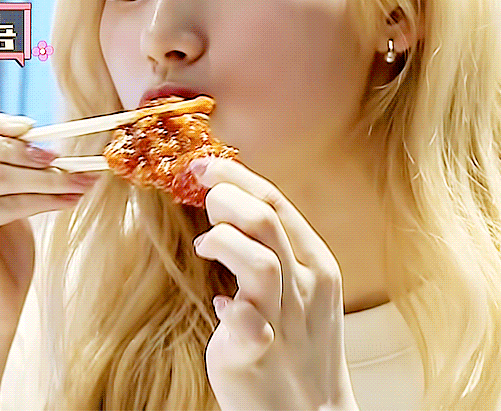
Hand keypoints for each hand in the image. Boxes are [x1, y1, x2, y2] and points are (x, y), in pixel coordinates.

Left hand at [188, 157, 358, 410]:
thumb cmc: (295, 342)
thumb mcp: (295, 285)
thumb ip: (269, 247)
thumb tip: (226, 204)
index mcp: (316, 263)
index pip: (276, 202)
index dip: (237, 177)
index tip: (204, 166)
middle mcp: (306, 286)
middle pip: (266, 219)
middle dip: (226, 197)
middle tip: (202, 199)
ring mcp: (285, 319)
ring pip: (260, 259)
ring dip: (224, 240)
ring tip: (206, 245)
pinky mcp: (259, 351)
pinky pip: (247, 319)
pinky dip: (229, 302)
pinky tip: (221, 304)